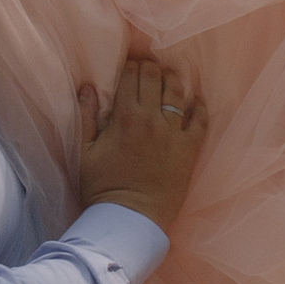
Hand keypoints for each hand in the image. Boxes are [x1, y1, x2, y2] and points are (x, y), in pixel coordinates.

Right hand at [76, 53, 207, 231]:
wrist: (131, 218)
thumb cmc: (103, 188)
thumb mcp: (84, 153)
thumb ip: (86, 117)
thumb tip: (88, 87)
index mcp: (124, 117)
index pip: (130, 77)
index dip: (130, 66)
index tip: (129, 64)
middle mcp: (151, 119)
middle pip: (153, 78)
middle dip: (150, 67)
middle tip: (148, 67)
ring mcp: (173, 133)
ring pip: (177, 92)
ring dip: (172, 78)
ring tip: (169, 75)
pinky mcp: (189, 148)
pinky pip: (200, 120)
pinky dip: (199, 106)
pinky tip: (196, 100)